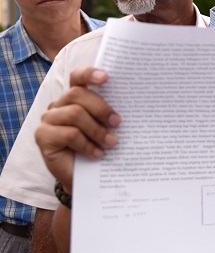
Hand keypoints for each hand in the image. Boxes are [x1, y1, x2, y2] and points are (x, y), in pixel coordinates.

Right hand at [35, 67, 119, 192]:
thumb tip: (133, 102)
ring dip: (96, 130)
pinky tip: (97, 154)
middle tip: (117, 122)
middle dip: (101, 108)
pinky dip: (87, 144)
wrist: (85, 178)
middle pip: (77, 94)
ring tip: (111, 143)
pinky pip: (69, 134)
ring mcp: (48, 120)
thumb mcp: (107, 128)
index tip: (107, 78)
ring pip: (74, 114)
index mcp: (74, 97)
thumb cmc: (99, 147)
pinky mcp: (43, 137)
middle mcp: (58, 105)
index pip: (78, 77)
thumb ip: (110, 114)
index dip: (89, 74)